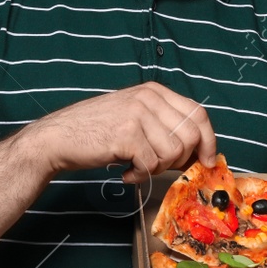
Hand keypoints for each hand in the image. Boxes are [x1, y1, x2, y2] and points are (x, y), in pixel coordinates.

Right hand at [34, 83, 215, 183]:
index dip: (208, 141)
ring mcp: (137, 114)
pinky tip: (125, 172)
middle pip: (191, 136)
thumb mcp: (135, 116)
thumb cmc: (98, 131)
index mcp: (155, 91)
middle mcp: (149, 98)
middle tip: (158, 166)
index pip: (198, 114)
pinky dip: (139, 176)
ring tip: (136, 165)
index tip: (208, 161)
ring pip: (173, 153)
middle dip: (181, 160)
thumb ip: (164, 124)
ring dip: (157, 168)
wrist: (58, 137)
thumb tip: (200, 149)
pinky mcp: (127, 135)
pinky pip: (151, 165)